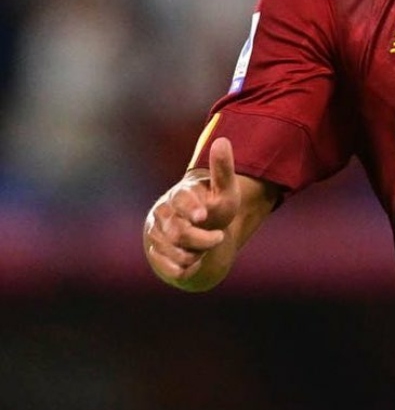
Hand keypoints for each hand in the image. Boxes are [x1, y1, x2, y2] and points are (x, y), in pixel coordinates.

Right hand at [144, 136, 240, 284]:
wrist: (203, 229)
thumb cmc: (215, 205)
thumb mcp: (225, 189)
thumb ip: (223, 168)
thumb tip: (222, 141)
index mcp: (179, 195)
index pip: (181, 200)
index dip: (192, 208)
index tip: (204, 215)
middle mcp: (163, 213)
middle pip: (178, 232)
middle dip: (202, 239)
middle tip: (219, 237)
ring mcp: (156, 233)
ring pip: (174, 252)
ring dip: (195, 254)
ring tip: (206, 248)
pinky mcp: (155, 252)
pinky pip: (168, 266)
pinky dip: (184, 269)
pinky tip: (195, 263)